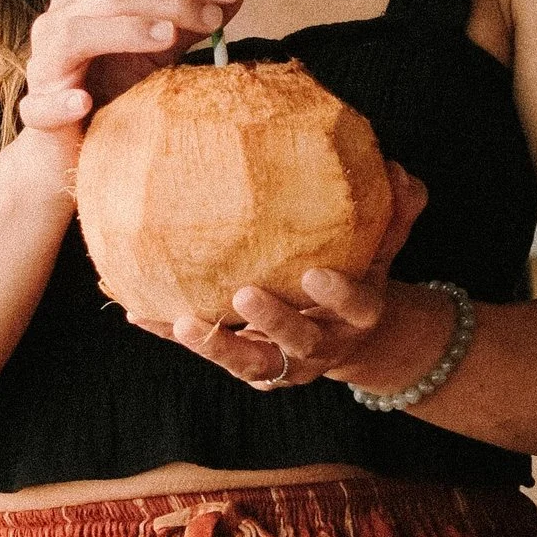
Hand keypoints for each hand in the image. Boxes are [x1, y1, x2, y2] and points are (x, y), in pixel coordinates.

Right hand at [15, 0, 244, 178]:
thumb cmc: (116, 91)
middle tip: (215, 17)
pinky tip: (84, 103)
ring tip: (167, 37)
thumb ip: (189, 21)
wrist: (73, 150)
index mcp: (88, 0)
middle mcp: (59, 21)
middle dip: (169, 1)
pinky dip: (61, 103)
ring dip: (123, 32)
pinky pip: (41, 105)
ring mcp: (43, 65)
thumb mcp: (158, 51)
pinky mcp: (35, 111)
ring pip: (75, 34)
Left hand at [136, 163, 436, 393]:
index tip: (315, 272)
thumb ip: (395, 213)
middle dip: (274, 321)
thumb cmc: (362, 277)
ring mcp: (284, 362)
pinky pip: (209, 352)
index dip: (338, 294)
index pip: (356, 306)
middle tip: (244, 294)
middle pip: (299, 341)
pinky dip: (173, 333)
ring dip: (215, 344)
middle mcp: (320, 343)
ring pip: (250, 361)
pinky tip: (137, 312)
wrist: (352, 342)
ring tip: (181, 322)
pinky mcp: (250, 366)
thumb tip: (399, 170)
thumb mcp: (384, 249)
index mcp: (358, 314)